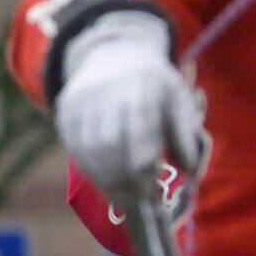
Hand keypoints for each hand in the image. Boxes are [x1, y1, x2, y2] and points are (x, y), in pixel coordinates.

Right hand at [55, 11, 201, 194]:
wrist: (114, 54)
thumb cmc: (155, 84)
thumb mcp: (179, 100)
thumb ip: (185, 134)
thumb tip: (189, 172)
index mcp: (140, 87)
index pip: (138, 137)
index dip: (143, 169)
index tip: (153, 193)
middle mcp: (106, 91)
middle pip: (110, 147)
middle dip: (124, 180)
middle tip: (137, 201)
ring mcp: (82, 100)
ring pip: (89, 150)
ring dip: (105, 179)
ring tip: (122, 197)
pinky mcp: (65, 110)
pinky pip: (75, 147)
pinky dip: (90, 168)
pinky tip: (105, 181)